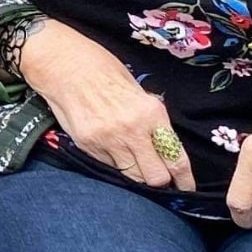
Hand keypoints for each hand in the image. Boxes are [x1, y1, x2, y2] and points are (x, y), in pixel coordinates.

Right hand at [18, 15, 192, 193]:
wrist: (64, 63)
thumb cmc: (103, 70)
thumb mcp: (138, 91)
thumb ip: (150, 120)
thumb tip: (162, 145)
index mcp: (152, 113)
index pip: (175, 158)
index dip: (183, 179)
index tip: (186, 187)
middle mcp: (132, 129)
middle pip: (155, 177)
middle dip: (158, 179)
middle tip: (157, 174)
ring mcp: (107, 139)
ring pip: (131, 175)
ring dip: (134, 171)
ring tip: (130, 156)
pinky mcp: (87, 144)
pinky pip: (108, 165)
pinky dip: (112, 161)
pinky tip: (108, 144)